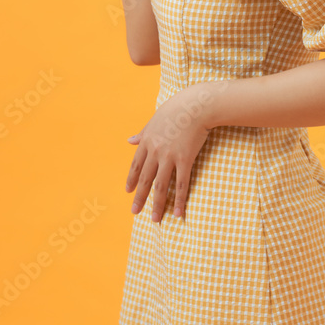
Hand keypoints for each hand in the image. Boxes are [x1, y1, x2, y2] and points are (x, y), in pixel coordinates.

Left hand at [125, 85, 212, 220]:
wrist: (195, 105)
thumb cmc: (176, 108)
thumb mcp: (155, 119)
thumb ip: (142, 133)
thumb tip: (129, 141)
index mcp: (147, 141)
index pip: (136, 165)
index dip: (132, 180)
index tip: (128, 191)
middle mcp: (155, 151)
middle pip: (146, 179)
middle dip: (140, 197)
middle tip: (135, 212)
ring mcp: (169, 157)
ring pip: (161, 186)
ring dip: (157, 204)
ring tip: (155, 219)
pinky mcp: (185, 160)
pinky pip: (181, 184)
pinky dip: (179, 200)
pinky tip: (178, 212)